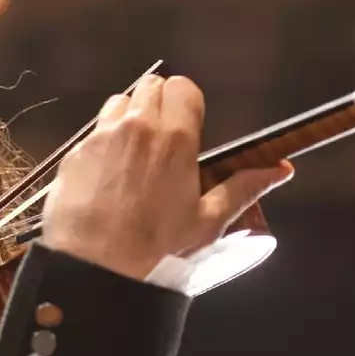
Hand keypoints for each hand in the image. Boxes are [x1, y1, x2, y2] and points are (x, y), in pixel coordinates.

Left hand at [40, 74, 293, 281]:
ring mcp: (101, 137)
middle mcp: (136, 127)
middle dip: (159, 105)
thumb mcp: (207, 221)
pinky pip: (92, 133)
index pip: (184, 88)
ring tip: (135, 156)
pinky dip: (103, 144)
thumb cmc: (155, 248)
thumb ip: (244, 187)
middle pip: (151, 87)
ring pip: (118, 103)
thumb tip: (280, 169)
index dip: (187, 104)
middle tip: (164, 142)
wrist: (94, 268)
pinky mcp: (74, 154)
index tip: (188, 129)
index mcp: (175, 138)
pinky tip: (107, 177)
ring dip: (129, 118)